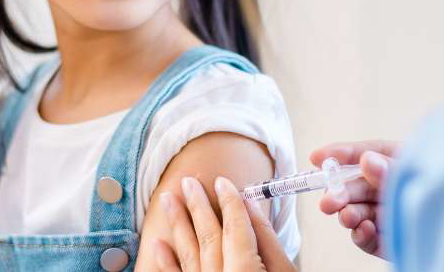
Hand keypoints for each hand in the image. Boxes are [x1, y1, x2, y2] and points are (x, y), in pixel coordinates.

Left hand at [153, 176, 295, 271]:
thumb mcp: (286, 270)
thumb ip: (269, 241)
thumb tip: (252, 206)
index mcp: (247, 269)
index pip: (235, 226)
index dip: (228, 201)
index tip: (220, 181)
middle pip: (208, 236)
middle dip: (197, 205)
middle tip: (187, 181)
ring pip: (189, 253)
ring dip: (178, 224)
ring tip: (167, 199)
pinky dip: (166, 261)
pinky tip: (157, 243)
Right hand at [310, 140, 397, 258]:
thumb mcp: (423, 175)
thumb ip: (393, 170)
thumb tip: (367, 160)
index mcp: (404, 164)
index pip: (369, 153)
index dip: (342, 153)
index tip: (318, 157)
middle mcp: (393, 188)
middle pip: (358, 186)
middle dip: (340, 191)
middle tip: (329, 201)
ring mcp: (390, 215)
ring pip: (358, 212)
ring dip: (348, 213)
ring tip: (347, 217)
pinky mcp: (390, 241)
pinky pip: (370, 238)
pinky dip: (363, 235)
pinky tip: (364, 230)